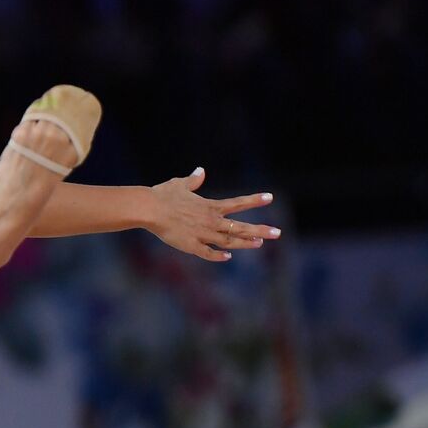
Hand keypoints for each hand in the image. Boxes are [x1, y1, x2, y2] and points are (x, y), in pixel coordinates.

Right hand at [146, 167, 279, 261]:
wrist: (149, 209)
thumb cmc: (163, 195)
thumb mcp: (180, 184)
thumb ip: (193, 180)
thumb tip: (201, 171)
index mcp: (210, 206)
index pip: (238, 203)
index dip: (254, 200)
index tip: (270, 197)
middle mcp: (211, 221)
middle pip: (239, 227)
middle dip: (260, 230)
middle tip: (277, 233)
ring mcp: (202, 234)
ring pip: (229, 241)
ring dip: (245, 243)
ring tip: (259, 244)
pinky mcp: (190, 245)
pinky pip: (208, 253)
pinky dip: (219, 255)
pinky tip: (228, 256)